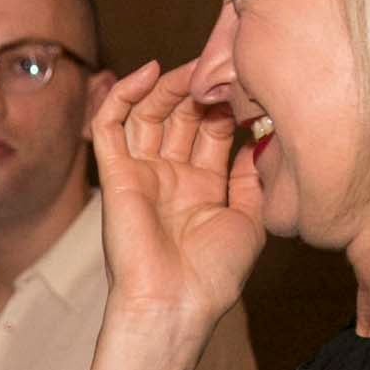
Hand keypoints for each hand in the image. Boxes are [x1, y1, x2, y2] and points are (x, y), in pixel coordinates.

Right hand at [88, 56, 265, 346]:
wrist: (175, 307)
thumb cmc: (212, 277)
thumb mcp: (251, 219)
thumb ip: (253, 176)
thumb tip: (260, 136)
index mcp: (202, 187)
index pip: (213, 127)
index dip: (229, 101)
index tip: (251, 78)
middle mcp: (171, 177)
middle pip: (182, 115)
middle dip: (202, 87)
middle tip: (223, 63)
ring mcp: (142, 175)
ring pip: (149, 112)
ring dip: (170, 85)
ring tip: (194, 66)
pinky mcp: (115, 176)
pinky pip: (110, 125)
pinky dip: (124, 94)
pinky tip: (150, 72)